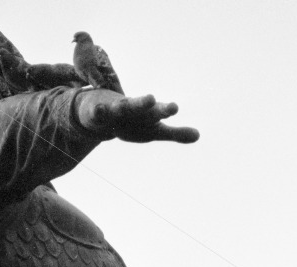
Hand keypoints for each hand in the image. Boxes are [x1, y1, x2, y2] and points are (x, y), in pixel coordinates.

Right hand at [79, 91, 198, 142]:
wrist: (99, 113)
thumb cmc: (134, 122)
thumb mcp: (155, 131)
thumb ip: (175, 133)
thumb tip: (198, 135)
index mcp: (147, 115)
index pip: (158, 113)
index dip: (165, 110)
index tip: (175, 106)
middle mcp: (133, 110)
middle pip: (143, 107)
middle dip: (151, 105)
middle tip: (161, 102)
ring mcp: (115, 111)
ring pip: (124, 107)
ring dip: (133, 104)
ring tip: (146, 99)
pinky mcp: (98, 114)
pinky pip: (98, 114)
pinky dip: (99, 111)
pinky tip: (99, 109)